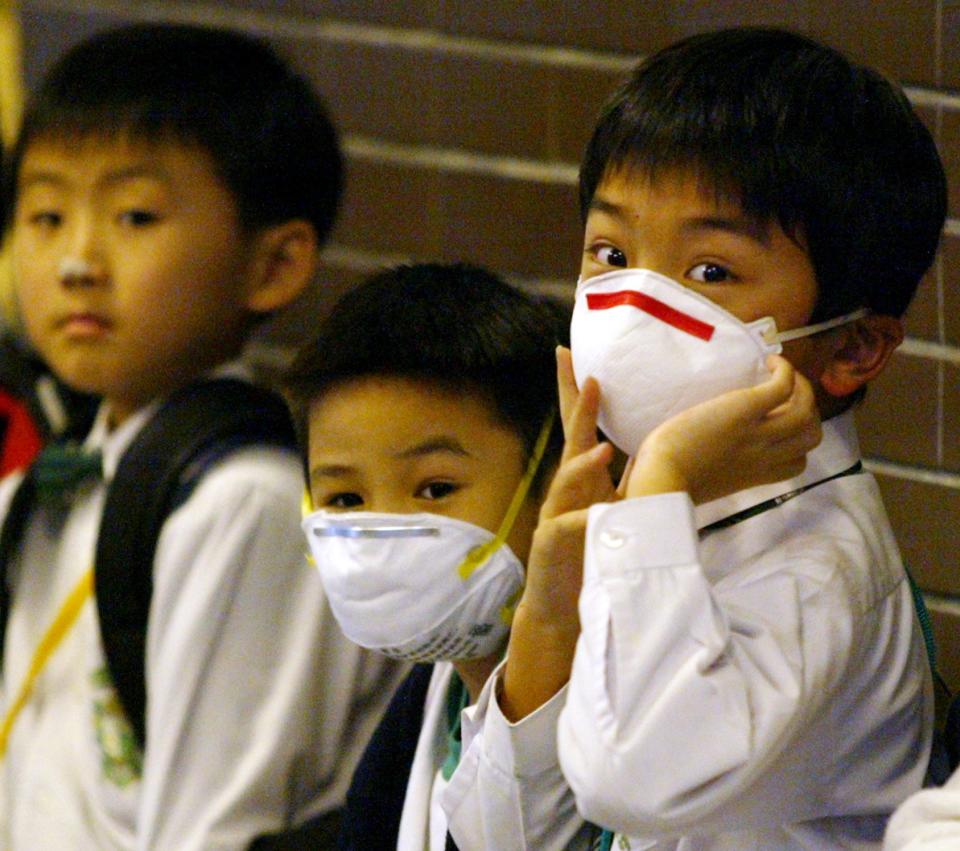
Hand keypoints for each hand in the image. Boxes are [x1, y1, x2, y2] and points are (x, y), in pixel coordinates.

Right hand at [520, 347, 614, 626]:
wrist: (562, 603)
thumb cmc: (590, 553)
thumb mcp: (614, 511)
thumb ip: (626, 482)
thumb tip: (654, 450)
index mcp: (585, 479)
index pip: (582, 428)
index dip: (580, 394)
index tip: (577, 357)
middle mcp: (568, 489)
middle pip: (570, 441)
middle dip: (577, 409)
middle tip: (589, 378)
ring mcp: (556, 514)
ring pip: (567, 483)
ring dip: (583, 467)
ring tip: (603, 451)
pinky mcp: (552, 544)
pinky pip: (567, 530)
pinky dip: (579, 522)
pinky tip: (592, 516)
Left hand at [626, 355, 821, 504]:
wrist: (662, 478)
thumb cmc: (669, 479)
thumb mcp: (708, 481)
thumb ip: (722, 469)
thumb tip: (713, 454)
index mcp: (757, 476)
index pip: (798, 464)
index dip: (797, 444)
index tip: (781, 427)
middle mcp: (765, 456)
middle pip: (812, 435)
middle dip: (809, 413)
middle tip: (787, 395)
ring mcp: (757, 433)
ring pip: (805, 411)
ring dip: (801, 386)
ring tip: (779, 373)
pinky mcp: (744, 411)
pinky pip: (783, 386)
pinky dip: (784, 370)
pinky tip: (770, 362)